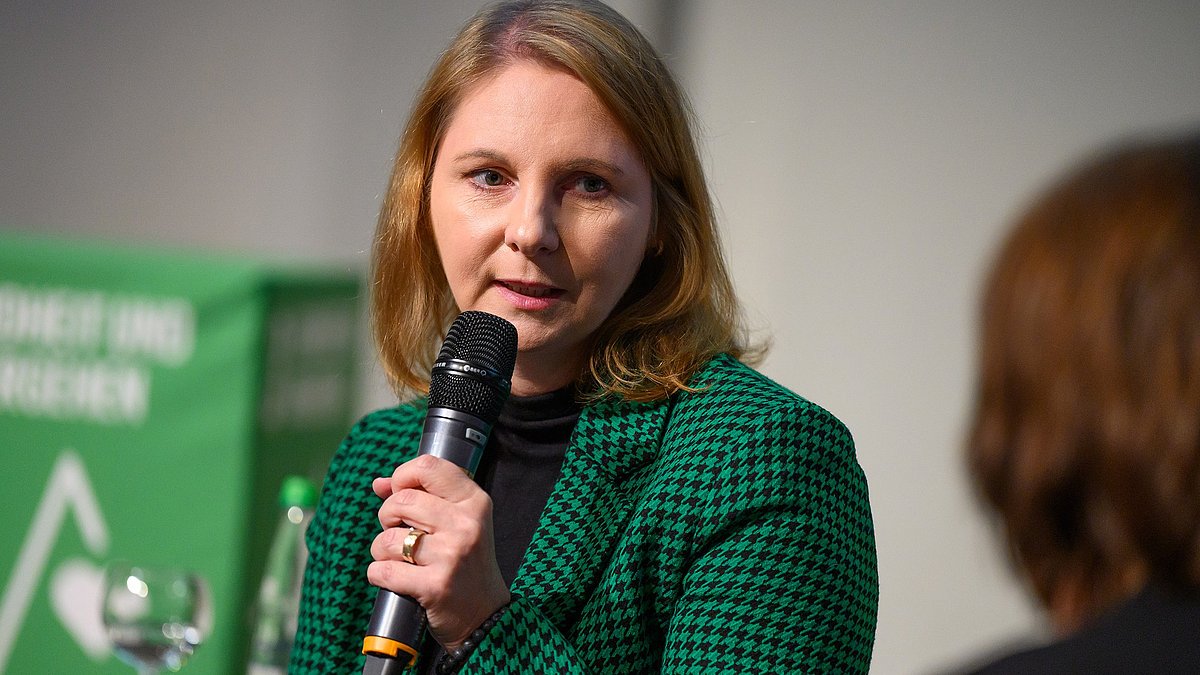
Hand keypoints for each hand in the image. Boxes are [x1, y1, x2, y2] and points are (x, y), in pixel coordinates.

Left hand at [368, 454, 509, 649]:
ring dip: (380, 550)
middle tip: (399, 532)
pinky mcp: (435, 586)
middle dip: (387, 516)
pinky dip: (378, 574)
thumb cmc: (465, 563)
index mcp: (474, 502)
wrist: (485, 616)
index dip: (403, 476)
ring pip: (387, 537)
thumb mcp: (457, 523)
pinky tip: (393, 578)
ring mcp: (452, 555)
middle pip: (402, 500)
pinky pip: (384, 570)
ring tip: (398, 559)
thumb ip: (422, 497)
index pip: (428, 466)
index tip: (401, 493)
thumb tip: (379, 483)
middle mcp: (466, 524)